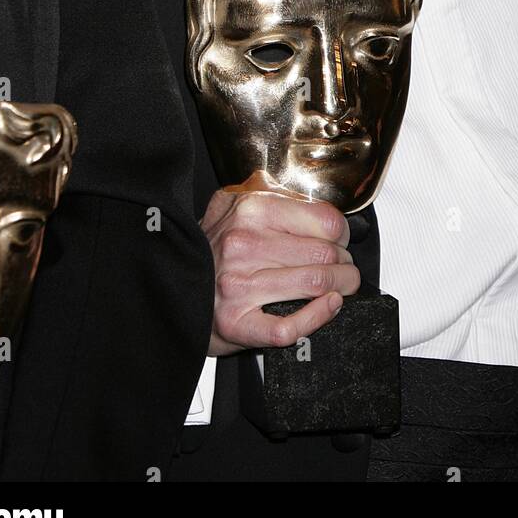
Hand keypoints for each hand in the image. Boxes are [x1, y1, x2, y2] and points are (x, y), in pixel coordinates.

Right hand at [201, 189, 360, 355]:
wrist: (173, 286)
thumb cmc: (210, 248)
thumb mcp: (232, 202)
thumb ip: (267, 191)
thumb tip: (303, 194)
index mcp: (250, 210)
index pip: (324, 220)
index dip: (342, 233)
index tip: (340, 241)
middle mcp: (244, 245)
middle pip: (324, 253)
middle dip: (345, 264)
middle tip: (345, 269)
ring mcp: (240, 286)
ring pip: (314, 284)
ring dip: (340, 287)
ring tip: (342, 287)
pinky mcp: (237, 322)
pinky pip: (289, 327)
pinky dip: (317, 318)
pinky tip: (328, 307)